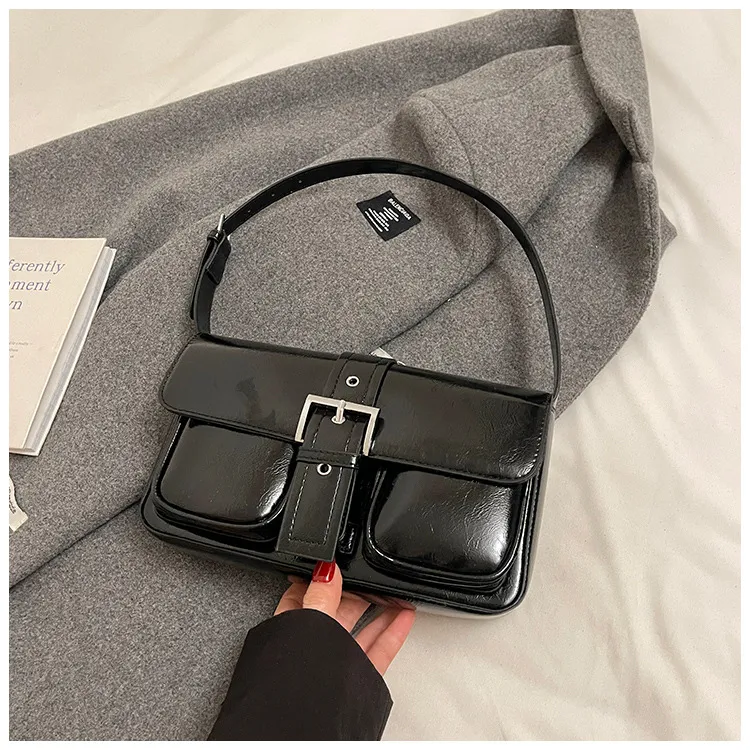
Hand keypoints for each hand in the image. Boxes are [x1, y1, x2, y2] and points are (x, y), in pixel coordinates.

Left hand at [274, 562, 415, 675]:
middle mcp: (313, 646)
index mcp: (293, 628)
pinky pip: (379, 648)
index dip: (326, 577)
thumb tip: (327, 568)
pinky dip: (393, 631)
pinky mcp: (358, 676)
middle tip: (375, 574)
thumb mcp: (309, 624)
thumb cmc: (292, 682)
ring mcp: (337, 662)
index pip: (308, 593)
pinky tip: (404, 616)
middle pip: (339, 608)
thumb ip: (320, 596)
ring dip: (380, 609)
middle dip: (358, 590)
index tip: (344, 564)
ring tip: (396, 592)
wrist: (303, 726)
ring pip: (362, 628)